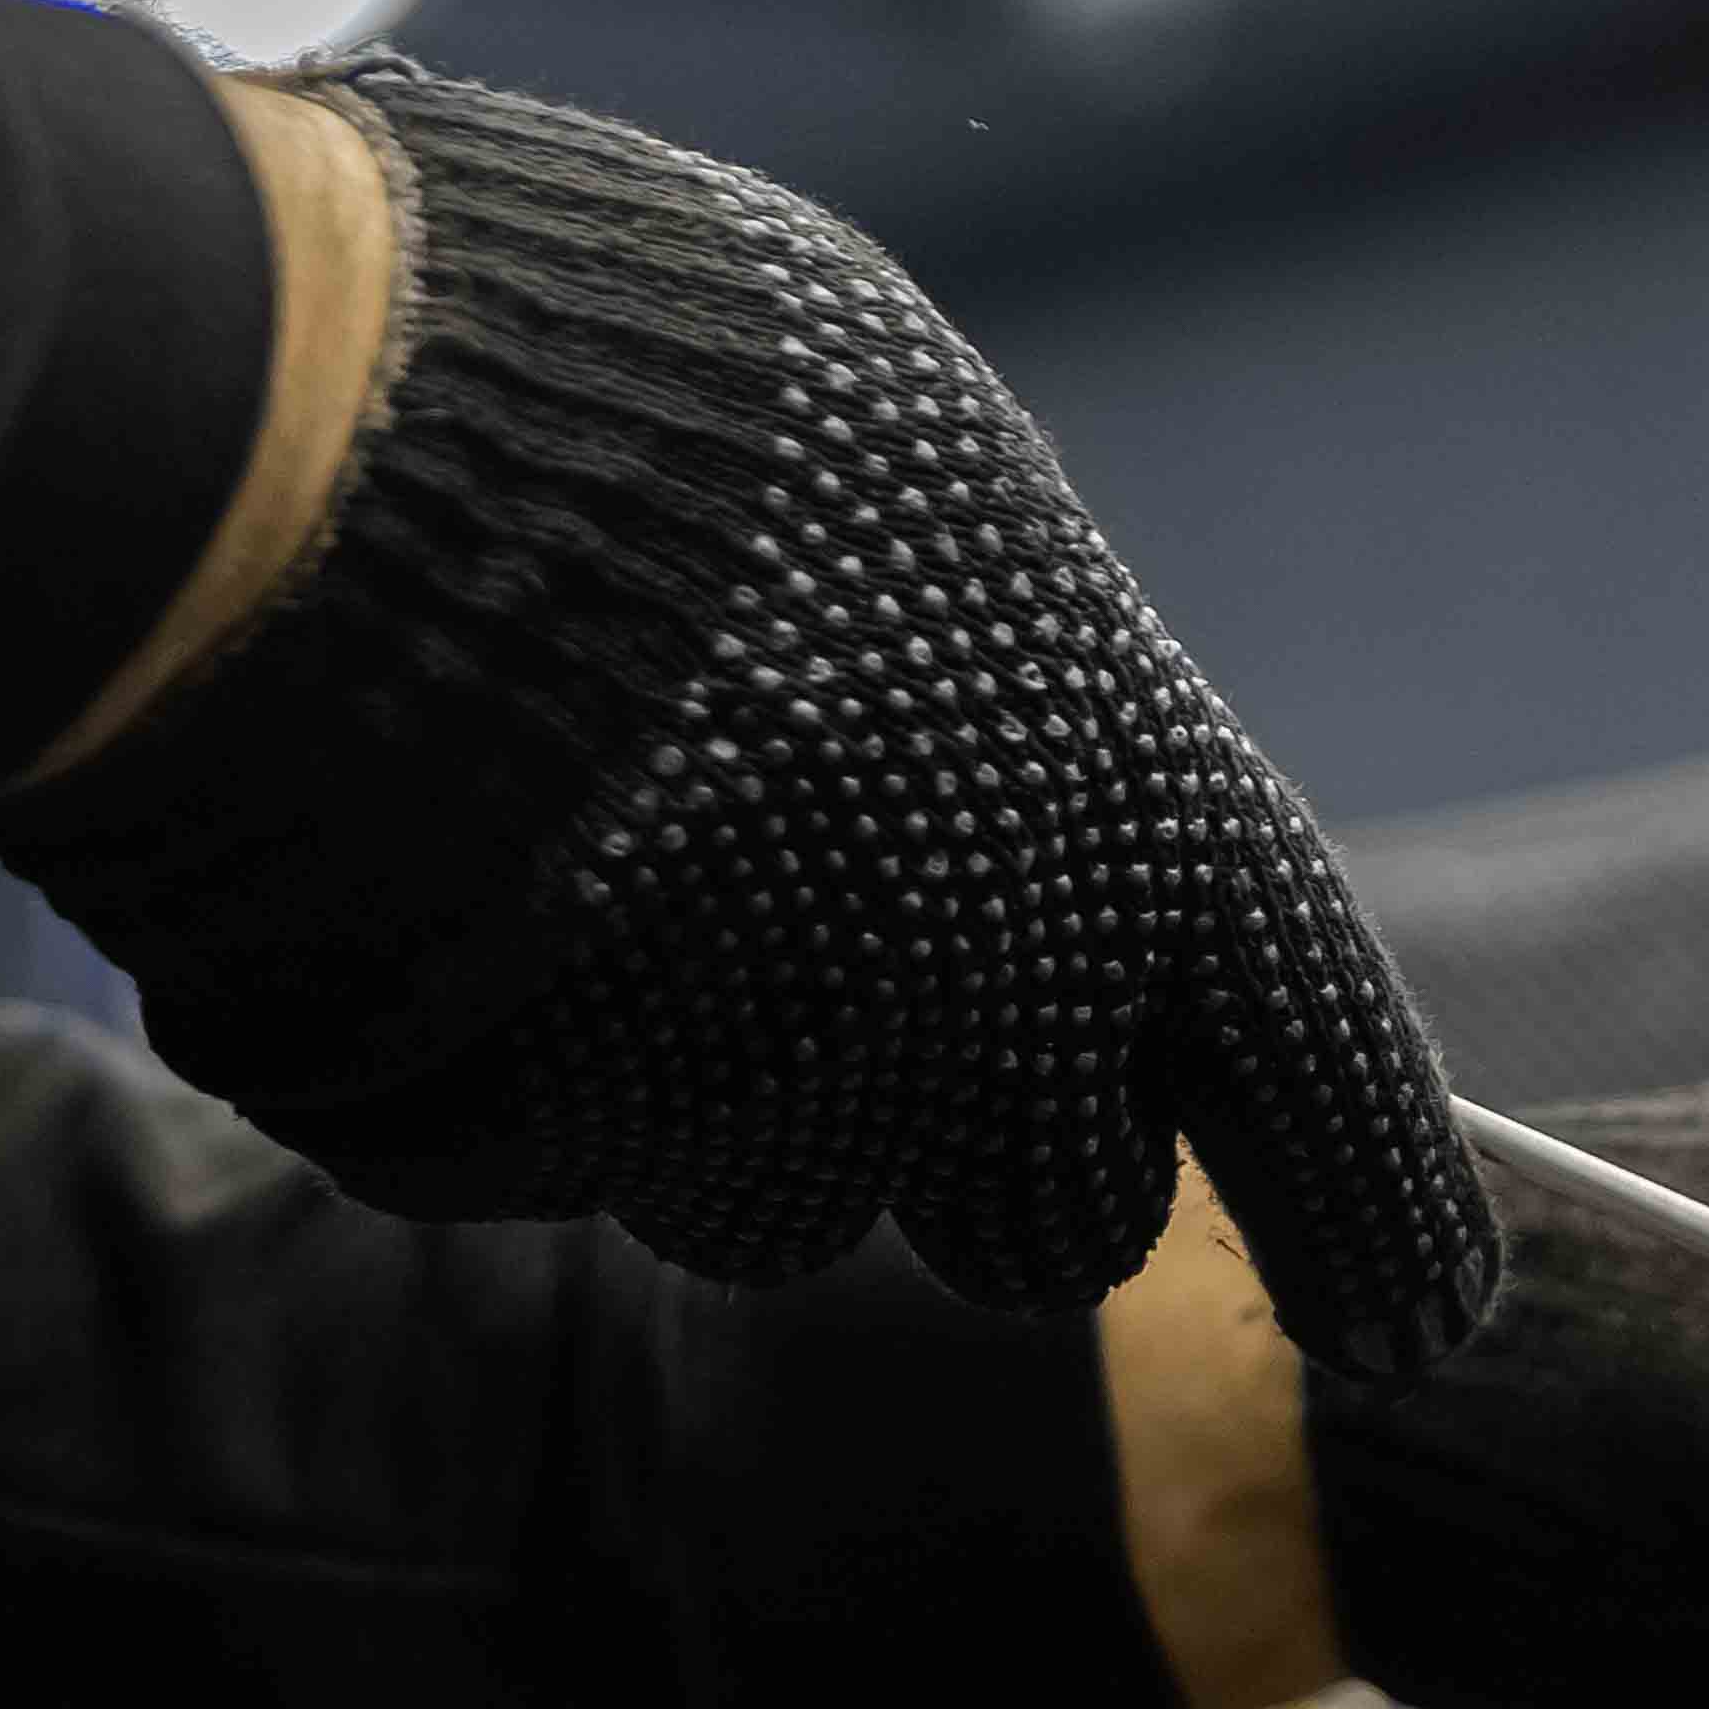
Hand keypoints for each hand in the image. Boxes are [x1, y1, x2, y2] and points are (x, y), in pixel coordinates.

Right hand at [0, 61, 1491, 1362]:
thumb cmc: (653, 385)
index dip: (1381, 1225)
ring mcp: (737, 1109)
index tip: (1416, 1322)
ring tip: (586, 838)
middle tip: (869, 972)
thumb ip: (1038, 723)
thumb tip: (1055, 848)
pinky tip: (419, 854)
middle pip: (1052, 1223)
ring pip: (766, 1197)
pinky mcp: (505, 1156)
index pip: (1334, 1096)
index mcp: (1145, 823)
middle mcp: (984, 1014)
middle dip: (981, 1141)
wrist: (292, 425)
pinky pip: (530, 1152)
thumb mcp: (940, 496)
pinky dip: (485, 1042)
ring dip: (707, 1078)